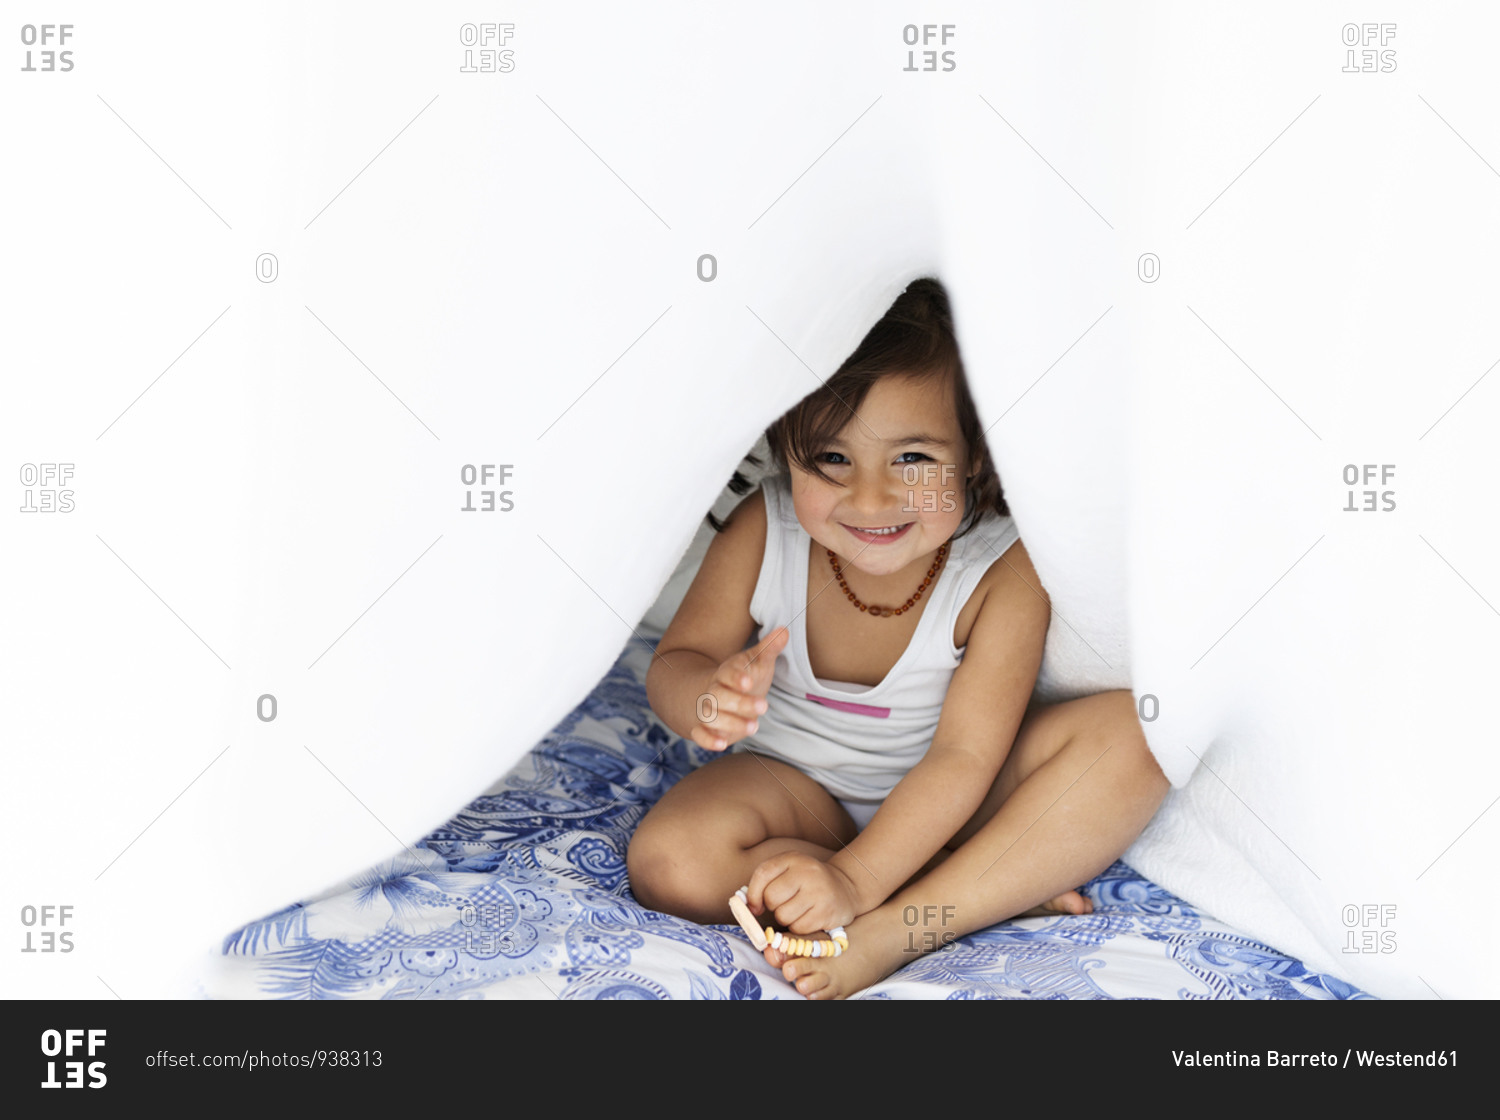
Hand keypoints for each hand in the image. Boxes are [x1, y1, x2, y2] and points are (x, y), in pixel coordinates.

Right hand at [690, 627, 788, 751]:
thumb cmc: (746, 678)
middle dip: (740, 703)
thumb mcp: (757, 662)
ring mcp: (708, 710)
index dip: (736, 677)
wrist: (723, 694)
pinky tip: (722, 744)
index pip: (727, 673)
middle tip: (764, 706)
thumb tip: (784, 631)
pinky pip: (700, 735)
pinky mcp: (706, 729)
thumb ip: (769, 649)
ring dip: (730, 723)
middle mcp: (713, 691)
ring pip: (710, 717)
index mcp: (726, 673)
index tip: (749, 681)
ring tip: (754, 726)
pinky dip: (707, 740)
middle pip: (718, 697)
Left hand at [746, 852, 859, 934]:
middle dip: (773, 907)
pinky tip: (810, 917)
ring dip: (787, 919)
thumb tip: (746, 909)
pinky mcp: (827, 912)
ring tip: (800, 910)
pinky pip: (798, 928)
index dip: (753, 894)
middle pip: (771, 898)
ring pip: (783, 916)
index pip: (762, 874)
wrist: (845, 887)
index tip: (756, 905)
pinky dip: (800, 927)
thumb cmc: (807, 883)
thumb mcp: (787, 872)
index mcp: (793, 858)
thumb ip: (764, 884)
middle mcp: (807, 871)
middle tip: (786, 904)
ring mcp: (818, 891)